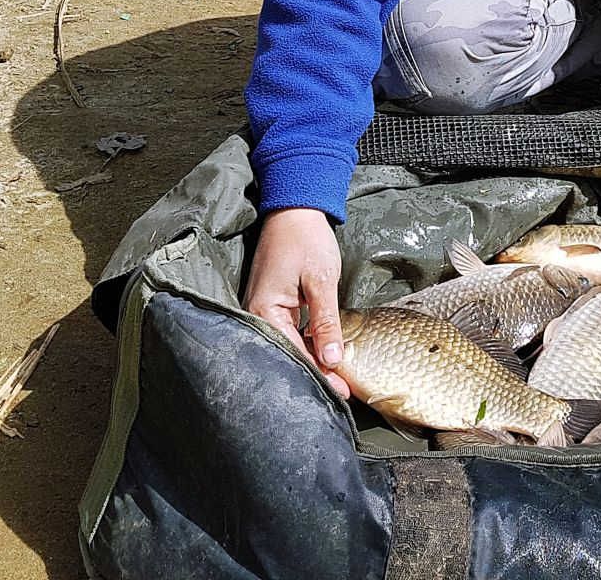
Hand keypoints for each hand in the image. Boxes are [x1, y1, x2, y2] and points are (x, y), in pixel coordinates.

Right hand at [244, 207, 350, 399]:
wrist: (294, 209)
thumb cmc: (306, 239)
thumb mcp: (321, 281)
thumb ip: (325, 321)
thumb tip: (331, 359)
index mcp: (265, 311)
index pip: (294, 354)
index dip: (319, 374)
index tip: (342, 392)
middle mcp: (257, 315)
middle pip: (288, 353)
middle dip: (315, 372)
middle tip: (342, 390)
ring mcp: (262, 309)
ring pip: (288, 344)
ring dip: (311, 359)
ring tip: (336, 378)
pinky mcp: (271, 304)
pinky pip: (288, 331)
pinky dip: (305, 342)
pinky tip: (323, 352)